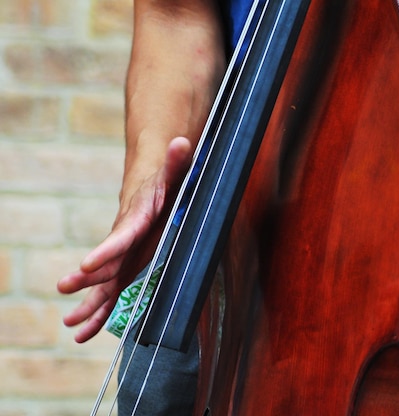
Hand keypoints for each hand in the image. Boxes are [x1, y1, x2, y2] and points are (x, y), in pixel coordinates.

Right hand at [57, 137, 192, 342]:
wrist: (151, 188)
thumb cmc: (164, 184)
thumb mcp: (173, 173)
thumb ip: (176, 161)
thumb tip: (180, 141)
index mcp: (137, 220)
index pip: (120, 237)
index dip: (106, 251)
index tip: (85, 264)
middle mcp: (125, 242)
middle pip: (106, 263)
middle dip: (87, 279)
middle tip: (64, 288)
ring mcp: (125, 258)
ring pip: (106, 284)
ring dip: (90, 304)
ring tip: (72, 325)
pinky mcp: (129, 268)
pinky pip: (114, 293)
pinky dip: (100, 312)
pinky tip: (84, 332)